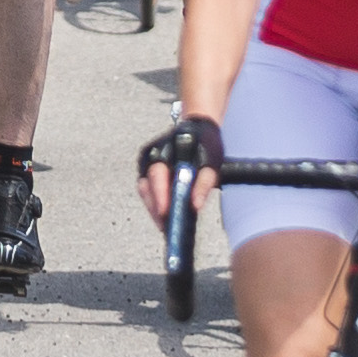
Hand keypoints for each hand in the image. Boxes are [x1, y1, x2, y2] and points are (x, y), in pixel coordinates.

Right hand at [136, 110, 220, 227]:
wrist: (199, 128)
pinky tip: (167, 214)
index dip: (160, 196)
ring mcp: (146, 162)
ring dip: (154, 208)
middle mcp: (150, 155)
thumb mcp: (212, 162)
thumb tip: (195, 205)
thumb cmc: (206, 144)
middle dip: (155, 209)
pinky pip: (148, 190)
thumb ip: (204, 183)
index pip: (157, 175)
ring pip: (145, 191)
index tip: (165, 214)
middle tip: (167, 228)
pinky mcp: (148, 169)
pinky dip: (156, 203)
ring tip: (168, 225)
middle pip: (146, 187)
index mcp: (164, 149)